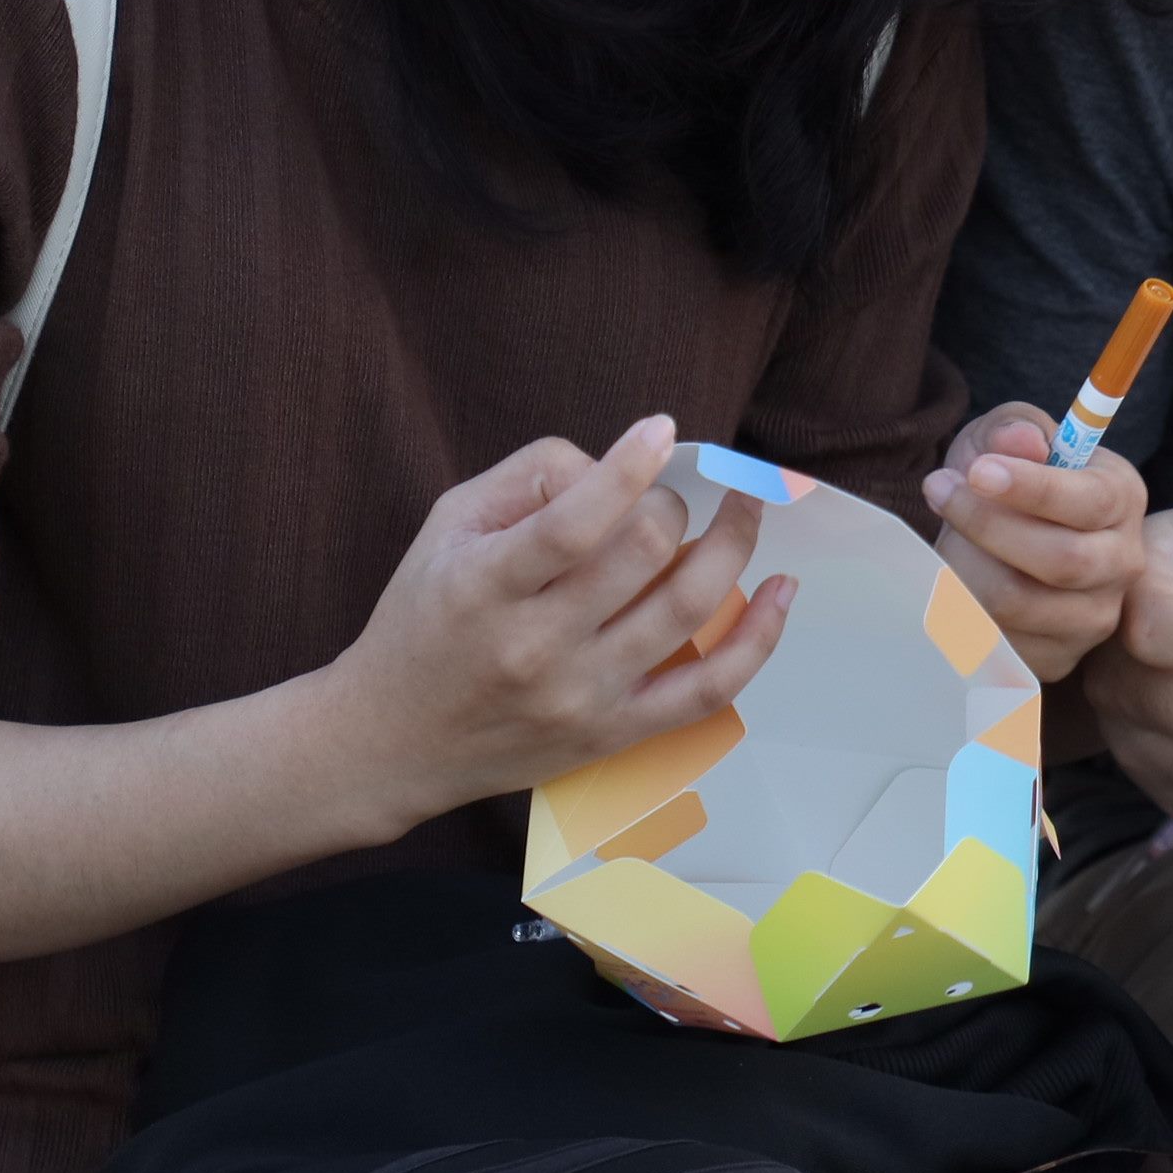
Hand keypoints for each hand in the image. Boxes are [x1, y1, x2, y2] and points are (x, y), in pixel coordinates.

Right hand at [316, 414, 791, 826]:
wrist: (390, 742)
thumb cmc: (425, 619)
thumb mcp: (449, 527)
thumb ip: (528, 479)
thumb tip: (615, 465)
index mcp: (486, 586)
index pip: (573, 520)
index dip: (629, 466)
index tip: (660, 430)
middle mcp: (537, 647)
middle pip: (644, 554)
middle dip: (676, 505)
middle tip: (679, 494)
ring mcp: (582, 697)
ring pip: (686, 610)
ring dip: (733, 548)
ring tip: (748, 511)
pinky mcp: (614, 735)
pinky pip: (710, 691)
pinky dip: (759, 639)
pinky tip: (781, 593)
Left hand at [926, 402, 1143, 682]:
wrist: (998, 537)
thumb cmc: (1007, 481)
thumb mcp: (1008, 437)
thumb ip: (1015, 428)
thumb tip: (1021, 442)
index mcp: (1121, 498)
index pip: (1089, 502)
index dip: (1031, 488)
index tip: (976, 471)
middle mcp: (1122, 563)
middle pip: (1062, 561)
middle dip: (986, 524)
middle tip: (939, 488)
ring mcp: (1093, 618)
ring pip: (1017, 603)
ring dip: (962, 564)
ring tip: (942, 533)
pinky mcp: (1056, 658)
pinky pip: (996, 641)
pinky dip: (957, 607)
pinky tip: (948, 576)